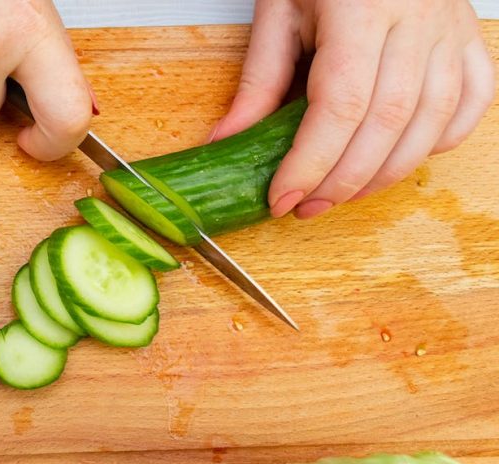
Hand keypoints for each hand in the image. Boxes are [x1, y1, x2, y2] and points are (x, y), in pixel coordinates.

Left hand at [212, 0, 493, 218]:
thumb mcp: (278, 10)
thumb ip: (258, 79)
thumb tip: (229, 141)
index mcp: (361, 8)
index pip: (340, 104)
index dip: (311, 162)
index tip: (283, 196)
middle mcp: (415, 19)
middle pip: (386, 123)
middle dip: (342, 180)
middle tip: (305, 206)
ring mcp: (450, 29)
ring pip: (432, 122)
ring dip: (385, 174)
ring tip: (343, 194)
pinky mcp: (470, 37)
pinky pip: (471, 102)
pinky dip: (438, 142)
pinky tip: (399, 158)